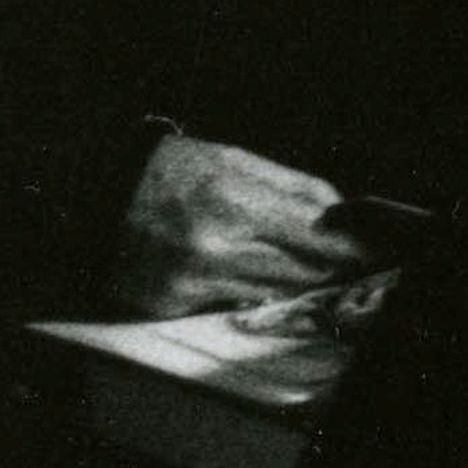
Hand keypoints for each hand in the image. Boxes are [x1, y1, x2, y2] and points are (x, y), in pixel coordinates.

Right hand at [112, 132, 376, 318]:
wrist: (88, 192)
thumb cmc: (168, 171)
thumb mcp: (233, 160)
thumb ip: (293, 189)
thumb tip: (344, 216)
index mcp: (235, 201)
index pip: (320, 237)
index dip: (356, 249)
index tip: (379, 254)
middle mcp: (214, 246)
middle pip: (304, 271)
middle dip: (334, 269)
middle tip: (357, 268)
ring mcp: (191, 281)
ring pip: (276, 293)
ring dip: (299, 285)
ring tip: (311, 274)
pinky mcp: (168, 305)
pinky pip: (232, 307)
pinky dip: (250, 296)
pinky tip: (252, 281)